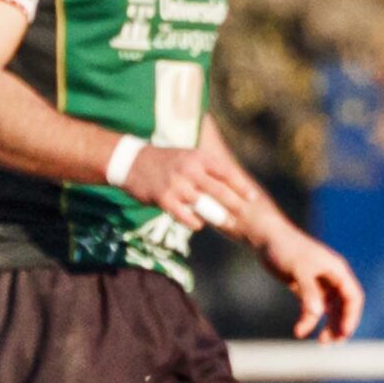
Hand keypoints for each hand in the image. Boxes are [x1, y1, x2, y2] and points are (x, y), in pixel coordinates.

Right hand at [122, 144, 260, 232]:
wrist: (131, 162)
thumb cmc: (165, 161)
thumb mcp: (187, 157)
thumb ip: (206, 169)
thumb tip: (229, 181)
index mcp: (197, 157)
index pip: (225, 171)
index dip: (241, 185)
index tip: (252, 197)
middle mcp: (189, 169)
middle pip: (218, 190)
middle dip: (234, 204)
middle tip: (246, 215)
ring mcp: (176, 184)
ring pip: (203, 204)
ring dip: (217, 215)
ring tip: (229, 223)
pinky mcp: (164, 198)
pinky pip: (184, 214)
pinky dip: (193, 221)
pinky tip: (199, 225)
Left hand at [257, 226, 363, 341]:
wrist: (266, 238)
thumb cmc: (285, 248)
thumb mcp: (298, 269)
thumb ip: (308, 291)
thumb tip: (317, 314)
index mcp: (337, 270)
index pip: (353, 296)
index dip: (352, 316)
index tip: (344, 333)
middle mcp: (332, 277)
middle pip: (345, 306)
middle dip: (340, 325)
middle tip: (331, 343)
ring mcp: (320, 283)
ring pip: (331, 310)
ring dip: (328, 326)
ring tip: (321, 343)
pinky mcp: (307, 288)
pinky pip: (314, 308)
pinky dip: (310, 320)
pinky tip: (300, 331)